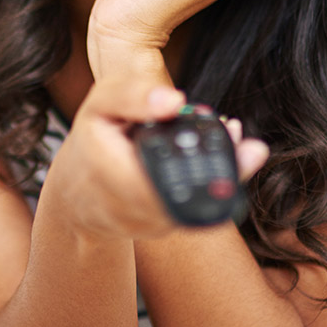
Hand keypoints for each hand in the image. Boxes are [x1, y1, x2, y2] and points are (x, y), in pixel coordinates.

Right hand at [47, 61, 269, 240]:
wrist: (75, 192)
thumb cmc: (92, 138)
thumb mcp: (100, 104)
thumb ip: (132, 95)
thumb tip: (175, 100)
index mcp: (110, 171)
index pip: (165, 177)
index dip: (206, 160)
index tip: (233, 134)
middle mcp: (129, 208)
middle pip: (191, 195)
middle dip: (224, 169)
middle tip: (250, 146)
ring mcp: (145, 225)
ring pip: (195, 205)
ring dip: (221, 177)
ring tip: (236, 147)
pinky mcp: (158, 232)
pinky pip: (190, 210)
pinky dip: (207, 188)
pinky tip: (216, 165)